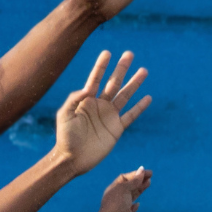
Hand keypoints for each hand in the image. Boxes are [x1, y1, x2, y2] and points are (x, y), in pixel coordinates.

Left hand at [52, 50, 148, 173]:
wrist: (72, 159)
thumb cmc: (65, 138)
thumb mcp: (64, 116)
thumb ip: (74, 99)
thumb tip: (88, 88)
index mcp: (86, 101)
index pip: (96, 79)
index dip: (101, 66)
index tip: (107, 52)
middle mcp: (99, 105)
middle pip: (113, 83)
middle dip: (121, 68)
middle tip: (129, 54)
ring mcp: (109, 116)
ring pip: (125, 95)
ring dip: (134, 84)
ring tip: (144, 70)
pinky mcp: (117, 128)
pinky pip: (131, 115)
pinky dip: (139, 107)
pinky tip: (148, 97)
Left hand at [96, 167, 150, 211]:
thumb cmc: (115, 206)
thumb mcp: (124, 189)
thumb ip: (134, 180)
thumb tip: (142, 170)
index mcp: (113, 190)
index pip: (124, 178)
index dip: (135, 174)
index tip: (147, 172)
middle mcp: (117, 199)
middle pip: (129, 187)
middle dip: (139, 180)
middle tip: (150, 176)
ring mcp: (123, 209)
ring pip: (132, 196)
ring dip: (140, 189)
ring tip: (148, 183)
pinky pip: (132, 210)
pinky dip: (135, 206)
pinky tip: (137, 204)